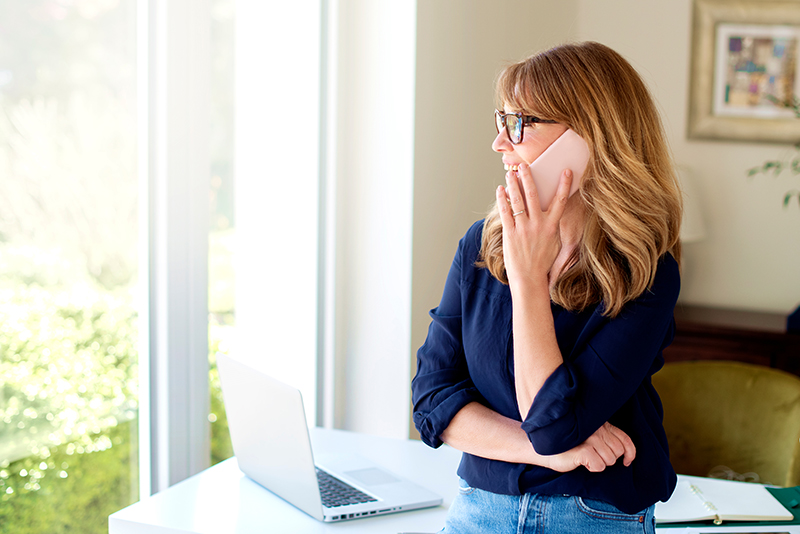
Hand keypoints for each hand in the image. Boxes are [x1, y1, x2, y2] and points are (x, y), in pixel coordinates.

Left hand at [495, 165, 572, 288]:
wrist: (530, 278)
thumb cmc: (542, 262)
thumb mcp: (554, 243)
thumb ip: (552, 227)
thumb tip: (552, 213)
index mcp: (552, 226)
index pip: (560, 201)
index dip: (564, 185)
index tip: (566, 171)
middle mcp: (538, 225)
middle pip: (533, 195)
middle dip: (528, 177)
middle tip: (524, 165)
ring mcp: (524, 228)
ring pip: (517, 200)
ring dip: (513, 184)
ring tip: (510, 174)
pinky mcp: (510, 233)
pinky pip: (505, 212)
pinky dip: (502, 199)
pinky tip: (500, 190)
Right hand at [543, 422, 635, 472]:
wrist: (544, 448)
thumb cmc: (567, 445)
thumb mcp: (589, 437)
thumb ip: (605, 439)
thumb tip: (623, 453)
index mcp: (601, 424)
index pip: (625, 439)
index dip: (630, 452)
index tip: (626, 461)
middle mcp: (597, 429)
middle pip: (618, 451)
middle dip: (610, 459)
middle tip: (595, 458)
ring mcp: (590, 439)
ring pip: (610, 459)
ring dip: (600, 464)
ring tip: (587, 459)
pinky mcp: (583, 450)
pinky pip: (599, 465)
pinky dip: (593, 467)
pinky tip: (582, 463)